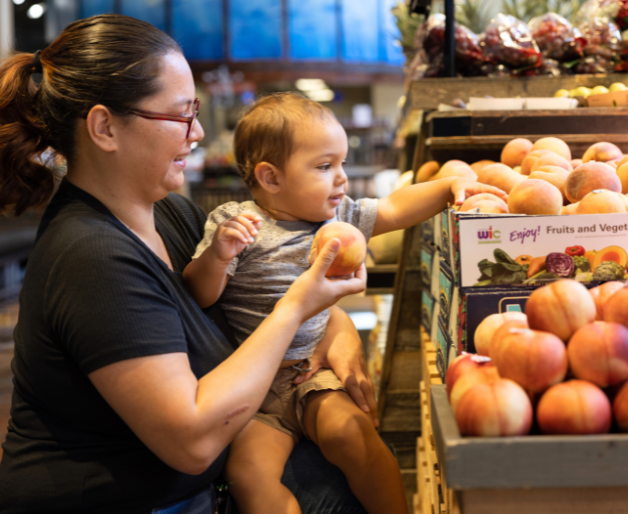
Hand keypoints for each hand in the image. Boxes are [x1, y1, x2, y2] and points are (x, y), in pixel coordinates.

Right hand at [210, 213, 260, 262]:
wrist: (223, 256)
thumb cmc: (234, 246)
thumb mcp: (245, 237)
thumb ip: (251, 230)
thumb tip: (258, 222)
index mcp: (234, 221)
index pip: (243, 215)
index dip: (251, 215)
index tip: (259, 219)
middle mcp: (228, 222)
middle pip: (240, 218)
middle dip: (249, 225)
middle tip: (255, 234)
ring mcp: (223, 226)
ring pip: (236, 225)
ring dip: (245, 232)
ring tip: (250, 241)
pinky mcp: (220, 233)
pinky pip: (231, 231)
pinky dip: (240, 236)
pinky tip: (244, 242)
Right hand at [278, 239, 366, 323]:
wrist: (288, 315)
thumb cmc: (303, 297)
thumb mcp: (314, 274)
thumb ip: (326, 258)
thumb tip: (337, 241)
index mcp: (339, 290)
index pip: (360, 284)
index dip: (363, 272)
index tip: (359, 260)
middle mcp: (334, 294)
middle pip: (348, 281)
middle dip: (348, 268)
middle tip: (345, 255)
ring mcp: (324, 296)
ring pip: (335, 281)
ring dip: (334, 269)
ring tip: (329, 255)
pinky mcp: (315, 296)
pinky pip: (323, 281)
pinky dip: (322, 272)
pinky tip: (312, 263)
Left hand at [294, 306, 377, 427]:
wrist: (340, 321)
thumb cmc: (326, 337)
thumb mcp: (315, 352)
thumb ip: (308, 368)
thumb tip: (295, 382)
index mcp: (344, 363)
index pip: (352, 384)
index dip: (358, 398)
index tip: (364, 412)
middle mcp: (355, 365)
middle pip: (366, 388)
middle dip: (370, 406)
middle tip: (374, 425)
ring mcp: (361, 363)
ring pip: (370, 386)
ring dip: (373, 402)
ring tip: (375, 421)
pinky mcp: (362, 363)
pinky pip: (368, 381)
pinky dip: (371, 394)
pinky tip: (371, 405)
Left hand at [450, 178, 508, 205]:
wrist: (457, 184)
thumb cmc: (458, 187)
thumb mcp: (458, 191)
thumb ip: (459, 197)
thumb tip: (458, 203)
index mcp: (479, 187)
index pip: (490, 189)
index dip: (498, 192)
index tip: (505, 195)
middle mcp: (484, 189)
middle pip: (496, 193)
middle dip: (504, 197)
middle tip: (512, 202)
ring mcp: (484, 193)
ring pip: (495, 196)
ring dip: (502, 201)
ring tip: (510, 207)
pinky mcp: (483, 196)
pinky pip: (491, 199)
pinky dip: (497, 203)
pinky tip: (502, 209)